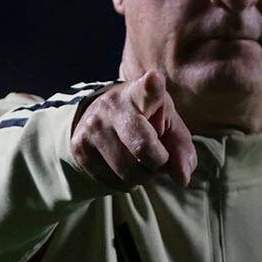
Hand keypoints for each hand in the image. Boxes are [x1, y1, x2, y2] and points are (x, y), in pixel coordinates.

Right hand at [70, 69, 196, 187]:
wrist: (98, 119)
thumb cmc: (146, 122)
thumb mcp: (167, 126)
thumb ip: (181, 149)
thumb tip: (182, 178)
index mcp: (139, 93)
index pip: (146, 91)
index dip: (151, 87)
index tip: (154, 79)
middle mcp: (112, 106)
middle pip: (143, 149)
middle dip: (157, 162)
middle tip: (156, 155)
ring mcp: (92, 127)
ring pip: (128, 172)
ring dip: (142, 176)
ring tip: (138, 160)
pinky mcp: (79, 148)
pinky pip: (113, 182)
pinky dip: (125, 182)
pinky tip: (122, 166)